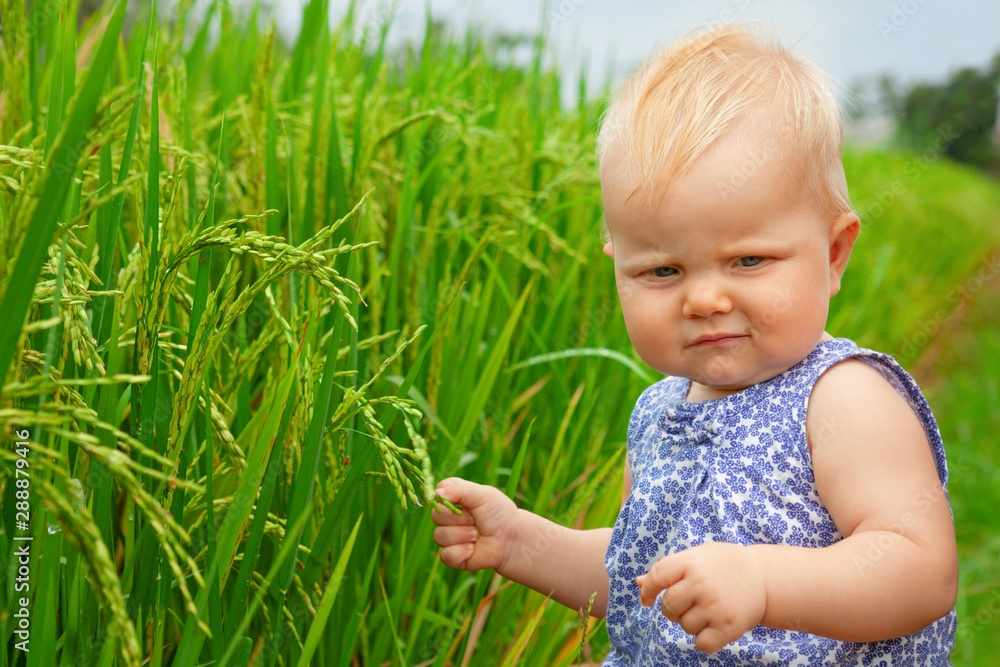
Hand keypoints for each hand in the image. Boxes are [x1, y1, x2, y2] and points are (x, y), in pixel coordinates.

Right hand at [431, 477, 519, 571]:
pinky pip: (445, 555)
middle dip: (459, 520)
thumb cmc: (498, 514)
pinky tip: (473, 549)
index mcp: (453, 501)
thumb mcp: (482, 494)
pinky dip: (461, 552)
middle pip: (436, 517)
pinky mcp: (452, 556)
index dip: (449, 502)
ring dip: (462, 536)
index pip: (437, 497)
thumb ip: (458, 488)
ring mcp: (449, 538)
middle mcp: (448, 518)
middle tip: (475, 521)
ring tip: (477, 536)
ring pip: (439, 537)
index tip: (466, 504)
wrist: (511, 539)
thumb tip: (436, 493)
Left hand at [635, 541, 766, 652]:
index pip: (657, 576)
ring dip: (691, 622)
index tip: (647, 600)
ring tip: (709, 609)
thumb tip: (638, 583)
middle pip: (668, 606)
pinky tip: (715, 626)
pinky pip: (701, 643)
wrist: (764, 577)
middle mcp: (701, 583)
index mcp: (691, 562)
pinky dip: (704, 640)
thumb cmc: (723, 565)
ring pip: (684, 625)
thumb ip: (668, 570)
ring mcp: (715, 605)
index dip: (648, 590)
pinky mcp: (728, 626)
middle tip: (689, 603)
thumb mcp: (696, 558)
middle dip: (672, 609)